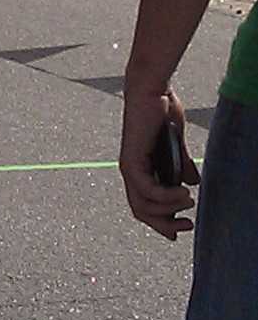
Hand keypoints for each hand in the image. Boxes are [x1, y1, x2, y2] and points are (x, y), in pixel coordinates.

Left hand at [120, 81, 198, 239]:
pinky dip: (167, 197)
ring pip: (144, 206)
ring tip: (188, 201)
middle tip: (187, 225)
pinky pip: (148, 190)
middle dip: (165, 224)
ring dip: (170, 210)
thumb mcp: (175, 143)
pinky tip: (184, 193)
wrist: (152, 90)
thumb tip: (191, 184)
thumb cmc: (162, 112)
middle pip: (142, 212)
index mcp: (140, 169)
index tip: (182, 229)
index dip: (162, 221)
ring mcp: (129, 167)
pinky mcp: (131, 161)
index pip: (145, 205)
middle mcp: (130, 171)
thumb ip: (181, 164)